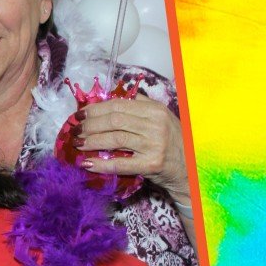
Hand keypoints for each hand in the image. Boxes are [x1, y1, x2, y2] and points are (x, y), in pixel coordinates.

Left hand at [76, 94, 191, 208]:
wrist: (190, 168)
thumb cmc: (172, 141)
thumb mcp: (161, 117)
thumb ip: (140, 105)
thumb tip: (110, 98)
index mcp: (155, 110)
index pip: (118, 105)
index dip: (96, 109)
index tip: (81, 114)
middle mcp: (155, 124)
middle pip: (114, 120)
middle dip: (90, 124)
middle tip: (75, 130)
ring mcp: (154, 145)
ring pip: (114, 138)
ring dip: (91, 141)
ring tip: (78, 144)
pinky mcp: (151, 165)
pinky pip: (120, 163)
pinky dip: (101, 163)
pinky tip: (87, 163)